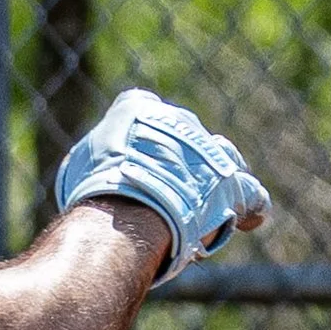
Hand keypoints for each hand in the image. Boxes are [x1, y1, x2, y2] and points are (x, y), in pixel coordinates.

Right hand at [55, 87, 270, 282]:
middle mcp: (178, 120)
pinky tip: (245, 222)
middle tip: (161, 198)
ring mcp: (208, 149)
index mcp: (137, 108)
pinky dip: (250, 208)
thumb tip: (89, 180)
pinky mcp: (232, 184)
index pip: (142, 107)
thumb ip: (94, 166)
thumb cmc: (93, 194)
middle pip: (185, 136)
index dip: (140, 136)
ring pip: (224, 158)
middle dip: (178, 163)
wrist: (126, 213)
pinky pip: (252, 195)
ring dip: (215, 180)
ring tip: (201, 209)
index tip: (134, 159)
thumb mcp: (78, 170)